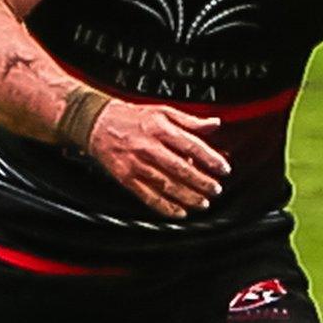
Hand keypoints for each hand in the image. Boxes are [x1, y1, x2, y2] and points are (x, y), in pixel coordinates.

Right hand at [85, 100, 229, 217]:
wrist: (98, 123)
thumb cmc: (133, 117)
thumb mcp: (163, 111)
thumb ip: (190, 120)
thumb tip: (215, 124)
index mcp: (160, 128)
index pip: (191, 145)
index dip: (211, 159)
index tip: (224, 168)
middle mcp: (148, 147)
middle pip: (181, 168)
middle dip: (202, 181)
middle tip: (216, 189)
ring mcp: (136, 164)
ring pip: (166, 185)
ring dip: (187, 197)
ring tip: (203, 203)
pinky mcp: (126, 178)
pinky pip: (148, 196)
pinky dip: (165, 207)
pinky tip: (179, 212)